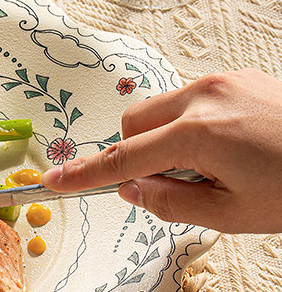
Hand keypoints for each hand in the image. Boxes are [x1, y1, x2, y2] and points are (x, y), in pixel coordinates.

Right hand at [40, 69, 281, 232]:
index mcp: (198, 135)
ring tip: (212, 165)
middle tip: (173, 182)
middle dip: (135, 152)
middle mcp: (204, 96)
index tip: (52, 180)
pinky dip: (190, 125)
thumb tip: (131, 189)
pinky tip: (230, 145)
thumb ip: (168, 202)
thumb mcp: (230, 215)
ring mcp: (223, 81)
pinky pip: (190, 99)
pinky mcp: (238, 76)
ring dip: (164, 138)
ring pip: (160, 108)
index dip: (84, 174)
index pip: (121, 158)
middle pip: (133, 121)